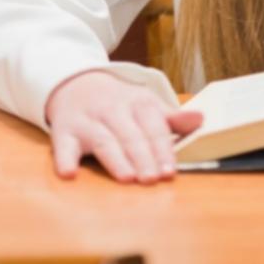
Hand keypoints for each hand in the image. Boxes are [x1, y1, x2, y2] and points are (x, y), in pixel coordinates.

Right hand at [44, 69, 203, 184]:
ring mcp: (88, 121)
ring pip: (103, 140)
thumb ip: (171, 118)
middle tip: (152, 179)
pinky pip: (62, 146)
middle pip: (130, 135)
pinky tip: (69, 173)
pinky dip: (64, 159)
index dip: (162, 149)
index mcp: (138, 103)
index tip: (170, 171)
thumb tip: (200, 120)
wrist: (75, 84)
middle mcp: (113, 111)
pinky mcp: (64, 132)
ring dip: (115, 159)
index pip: (154, 128)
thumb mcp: (146, 104)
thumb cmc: (118, 103)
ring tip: (127, 177)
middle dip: (142, 157)